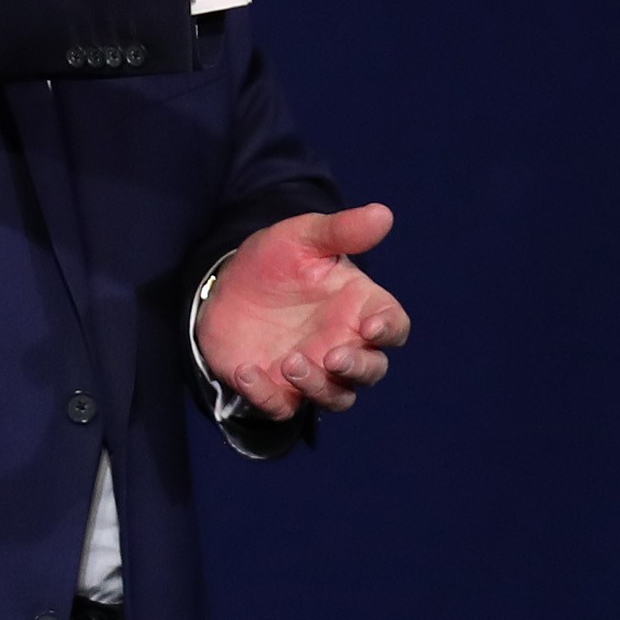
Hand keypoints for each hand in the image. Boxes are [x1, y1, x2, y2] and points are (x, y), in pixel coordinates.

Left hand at [195, 205, 411, 419]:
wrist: (226, 283)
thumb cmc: (276, 260)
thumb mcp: (302, 237)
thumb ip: (340, 231)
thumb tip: (383, 214)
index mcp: (360, 308)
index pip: (393, 325)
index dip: (389, 329)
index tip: (373, 325)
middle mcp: (344, 344)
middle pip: (371, 371)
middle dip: (358, 368)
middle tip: (333, 355)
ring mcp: (312, 371)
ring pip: (335, 396)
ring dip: (318, 385)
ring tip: (291, 362)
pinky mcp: (276, 388)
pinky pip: (280, 406)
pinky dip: (266, 394)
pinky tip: (246, 371)